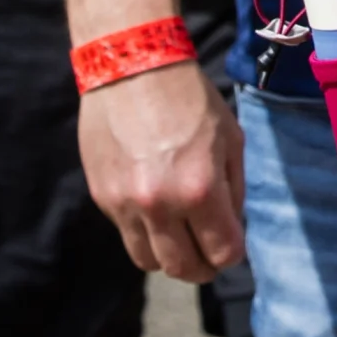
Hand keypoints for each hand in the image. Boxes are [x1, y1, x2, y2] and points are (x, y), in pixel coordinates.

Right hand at [78, 61, 246, 279]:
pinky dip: (146, 233)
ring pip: (149, 261)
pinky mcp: (102, 198)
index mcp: (199, 189)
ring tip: (182, 238)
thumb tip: (232, 227)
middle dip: (203, 268)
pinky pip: (127, 235)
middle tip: (210, 255)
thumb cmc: (190, 98)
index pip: (223, 253)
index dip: (233, 254)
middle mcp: (160, 205)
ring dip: (170, 257)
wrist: (132, 67)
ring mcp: (125, 205)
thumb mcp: (230, 139)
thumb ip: (233, 189)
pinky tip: (157, 211)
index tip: (233, 245)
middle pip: (183, 269)